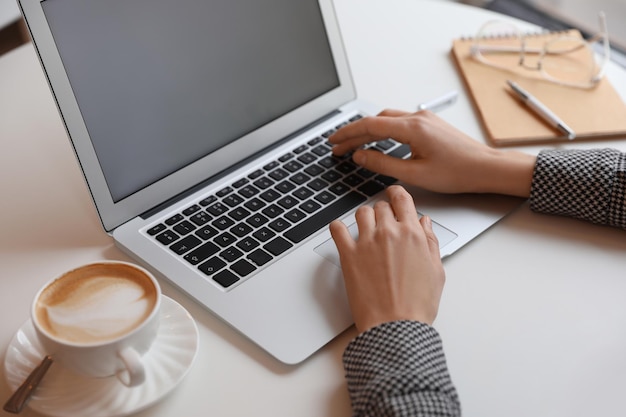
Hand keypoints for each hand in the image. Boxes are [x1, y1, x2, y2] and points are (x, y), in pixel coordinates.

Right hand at [329, 109, 535, 197]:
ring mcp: (424, 119)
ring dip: (368, 130)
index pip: (369, 126)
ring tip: (353, 144)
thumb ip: (383, 164)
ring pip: (387, 119)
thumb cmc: (458, 173)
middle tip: (338, 147)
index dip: (347, 134)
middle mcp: (417, 118)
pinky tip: (377, 140)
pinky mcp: (430, 124)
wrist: (486, 168)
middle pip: (376, 120)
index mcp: (412, 128)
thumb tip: (360, 157)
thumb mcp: (415, 174)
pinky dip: (382, 130)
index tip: (333, 142)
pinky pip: (399, 122)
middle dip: (354, 133)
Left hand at [329, 185, 444, 332]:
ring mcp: (367, 242)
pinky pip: (337, 230)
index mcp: (412, 234)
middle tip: (383, 224)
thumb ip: (430, 242)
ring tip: (365, 229)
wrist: (396, 327)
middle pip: (381, 207)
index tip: (393, 193)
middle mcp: (389, 233)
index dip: (397, 193)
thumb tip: (424, 223)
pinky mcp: (348, 255)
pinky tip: (341, 232)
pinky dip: (337, 227)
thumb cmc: (417, 305)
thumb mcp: (437, 271)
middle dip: (383, 212)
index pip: (403, 199)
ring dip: (364, 217)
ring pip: (361, 213)